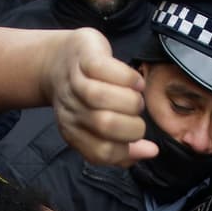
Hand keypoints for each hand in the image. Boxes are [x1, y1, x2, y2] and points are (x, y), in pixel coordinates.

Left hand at [41, 28, 156, 167]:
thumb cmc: (86, 97)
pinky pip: (105, 69)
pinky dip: (127, 77)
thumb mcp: (99, 127)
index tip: (145, 144)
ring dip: (130, 101)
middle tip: (137, 117)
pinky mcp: (84, 58)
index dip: (127, 150)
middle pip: (104, 124)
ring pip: (100, 97)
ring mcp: (75, 82)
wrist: (59, 59)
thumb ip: (123, 147)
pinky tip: (136, 82)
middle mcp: (71, 110)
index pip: (100, 152)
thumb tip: (152, 152)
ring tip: (136, 98)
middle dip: (133, 125)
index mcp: (74, 132)